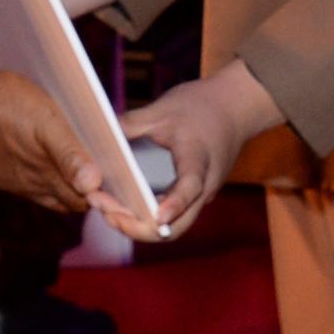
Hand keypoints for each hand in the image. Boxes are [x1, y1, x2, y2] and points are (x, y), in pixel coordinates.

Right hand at [0, 66, 102, 216]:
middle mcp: (28, 186)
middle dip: (80, 193)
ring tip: (66, 165)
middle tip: (93, 173)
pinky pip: (19, 183)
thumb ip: (70, 155)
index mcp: (46, 176)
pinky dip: (32, 176)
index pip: (80, 201)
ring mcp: (8, 181)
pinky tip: (30, 157)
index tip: (109, 183)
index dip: (97, 195)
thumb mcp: (47, 122)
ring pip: (41, 194)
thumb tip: (93, 185)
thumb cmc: (4, 106)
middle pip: (63, 201)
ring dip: (56, 185)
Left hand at [119, 60, 282, 240]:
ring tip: (104, 208)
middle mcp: (205, 186)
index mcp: (200, 159)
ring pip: (173, 226)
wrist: (235, 108)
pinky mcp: (194, 197)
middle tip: (105, 211)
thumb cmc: (202, 106)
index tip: (158, 217)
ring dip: (139, 225)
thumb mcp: (164, 109)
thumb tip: (97, 138)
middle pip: (178, 224)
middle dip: (140, 227)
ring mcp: (201, 195)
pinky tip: (120, 206)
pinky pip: (171, 217)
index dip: (175, 204)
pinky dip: (146, 217)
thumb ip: (131, 124)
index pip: (191, 187)